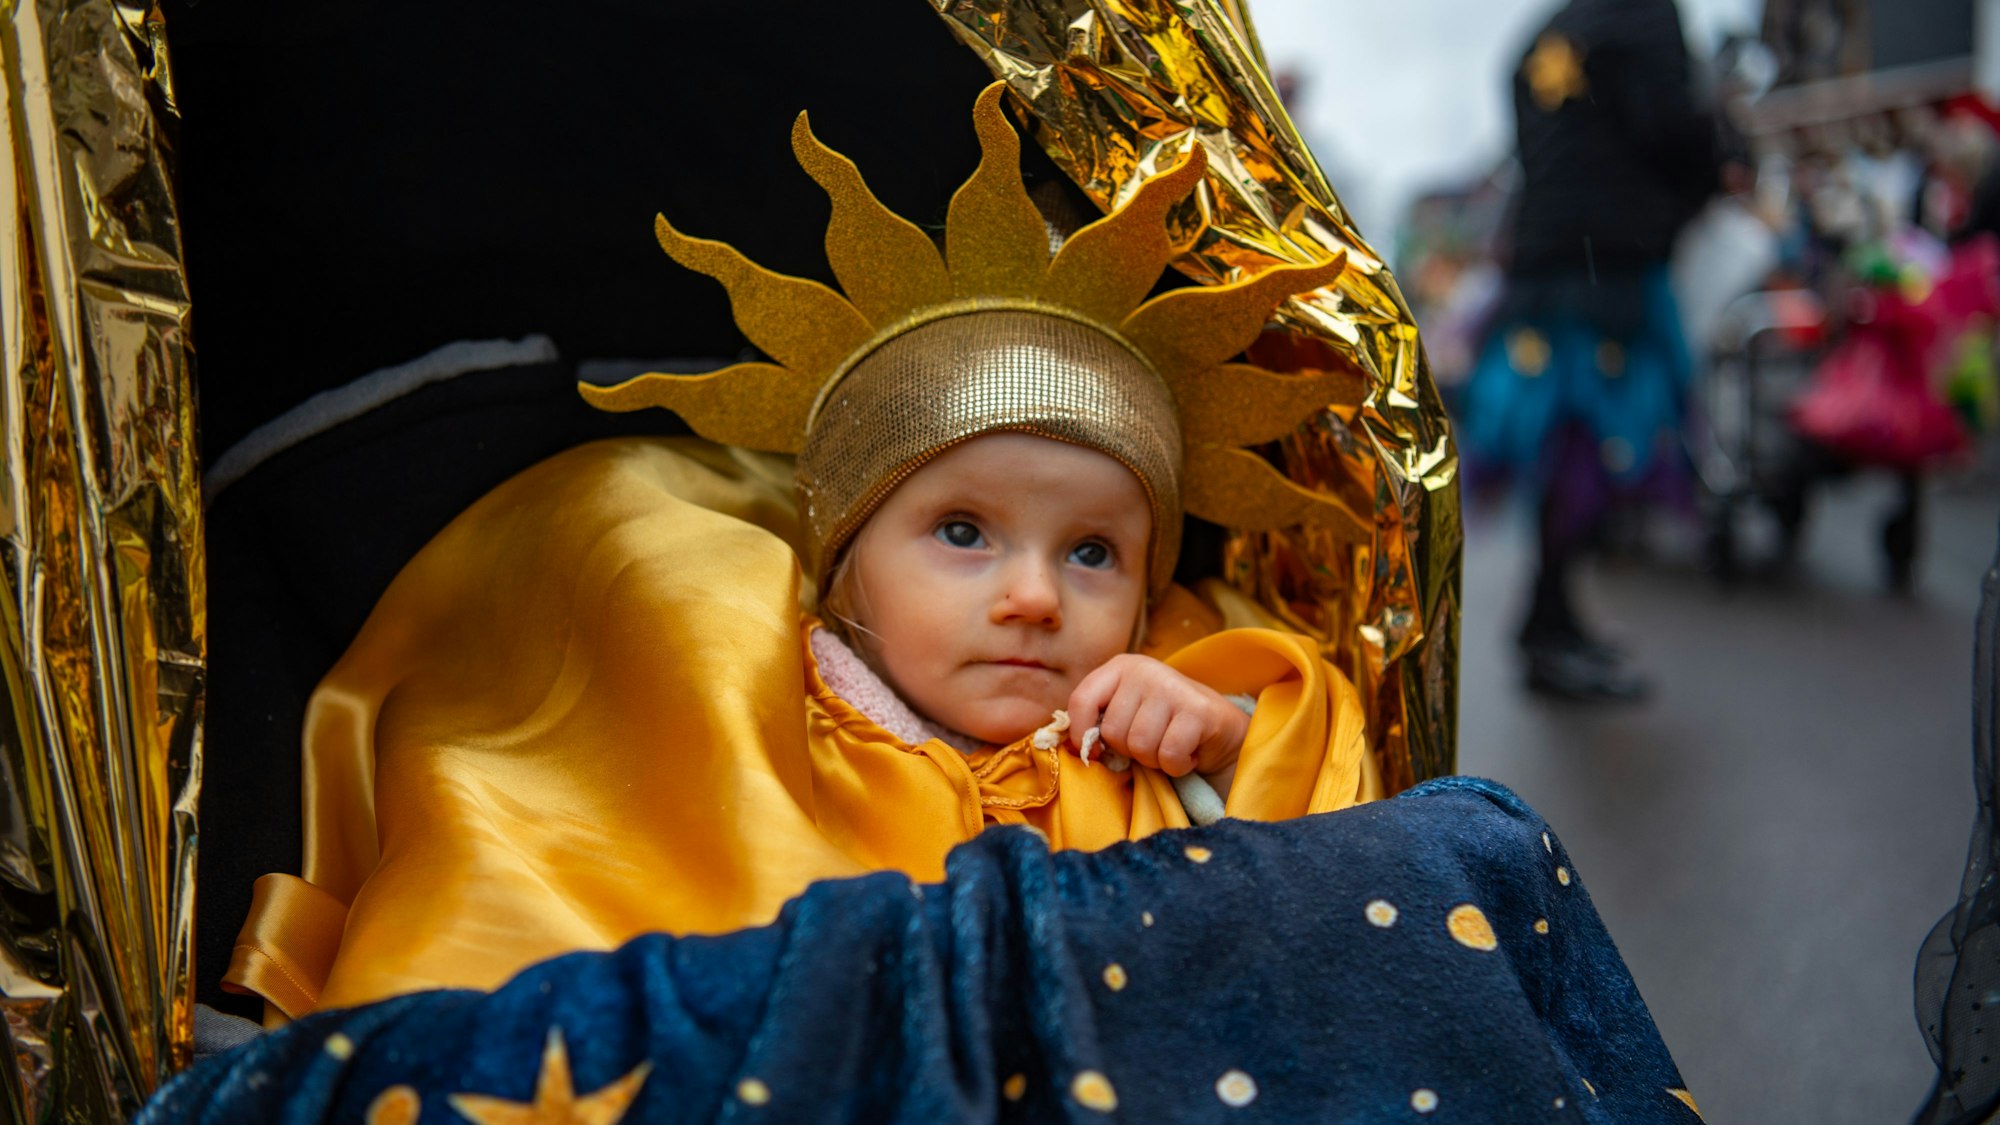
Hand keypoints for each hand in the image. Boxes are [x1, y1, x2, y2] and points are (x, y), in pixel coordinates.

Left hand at [1064, 654, 1249, 777]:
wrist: (1220, 729)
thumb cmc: (1164, 724)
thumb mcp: (1127, 712)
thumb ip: (1098, 721)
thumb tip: (1072, 747)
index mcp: (1121, 666)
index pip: (1081, 700)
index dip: (1081, 734)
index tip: (1096, 751)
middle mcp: (1145, 669)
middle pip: (1113, 731)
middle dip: (1130, 750)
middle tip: (1152, 742)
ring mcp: (1172, 686)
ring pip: (1139, 746)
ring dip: (1154, 759)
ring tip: (1169, 745)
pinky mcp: (1198, 710)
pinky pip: (1168, 755)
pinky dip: (1176, 766)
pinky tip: (1187, 753)